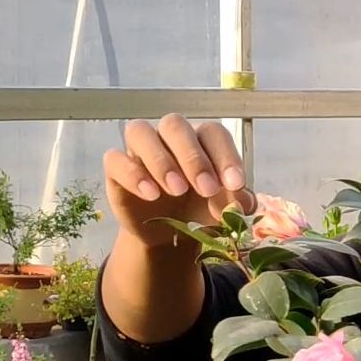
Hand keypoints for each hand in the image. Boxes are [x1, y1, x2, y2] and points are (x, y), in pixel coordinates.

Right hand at [103, 115, 256, 246]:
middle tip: (207, 189)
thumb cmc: (199, 210)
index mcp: (201, 140)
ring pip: (140, 131)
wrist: (168, 235)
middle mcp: (169, 137)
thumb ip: (236, 202)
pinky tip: (150, 195)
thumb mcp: (222, 209)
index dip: (226, 155)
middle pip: (175, 125)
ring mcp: (140, 149)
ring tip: (177, 190)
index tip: (235, 184)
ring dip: (161, 160)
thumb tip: (244, 202)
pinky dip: (133, 174)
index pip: (213, 132)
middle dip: (193, 157)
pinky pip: (115, 159)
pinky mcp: (116, 167)